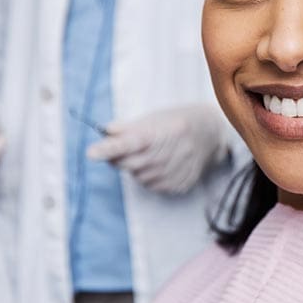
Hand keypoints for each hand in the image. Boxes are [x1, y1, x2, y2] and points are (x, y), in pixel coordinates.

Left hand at [87, 104, 229, 193]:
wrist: (212, 134)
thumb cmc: (178, 121)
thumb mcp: (155, 117)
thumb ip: (128, 126)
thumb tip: (105, 132)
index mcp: (164, 132)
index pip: (131, 142)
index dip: (110, 148)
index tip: (91, 152)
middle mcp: (172, 153)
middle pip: (130, 163)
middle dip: (119, 157)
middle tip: (123, 146)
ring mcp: (177, 172)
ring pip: (138, 177)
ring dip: (135, 166)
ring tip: (150, 152)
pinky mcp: (179, 185)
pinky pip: (151, 185)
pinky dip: (148, 175)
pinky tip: (160, 163)